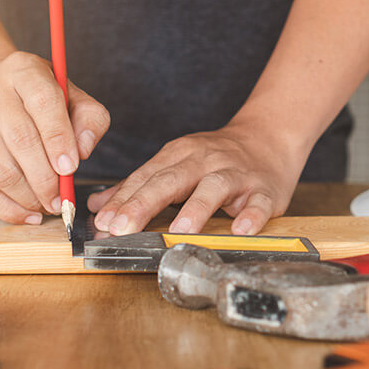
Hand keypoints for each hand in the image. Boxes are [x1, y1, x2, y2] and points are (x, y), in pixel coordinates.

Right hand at [0, 51, 109, 223]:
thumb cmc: (44, 100)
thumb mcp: (75, 99)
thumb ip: (90, 120)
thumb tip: (83, 150)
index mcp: (25, 71)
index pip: (42, 102)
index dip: (58, 138)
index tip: (70, 168)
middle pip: (19, 139)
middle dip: (45, 178)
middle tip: (61, 199)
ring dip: (27, 196)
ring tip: (47, 206)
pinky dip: (5, 207)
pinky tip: (27, 214)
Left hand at [87, 123, 306, 235]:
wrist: (269, 138)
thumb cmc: (217, 158)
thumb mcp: (176, 164)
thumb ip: (139, 186)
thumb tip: (99, 206)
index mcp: (179, 155)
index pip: (146, 177)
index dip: (123, 200)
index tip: (102, 221)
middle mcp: (205, 161)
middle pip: (172, 180)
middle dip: (144, 203)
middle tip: (122, 228)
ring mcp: (236, 174)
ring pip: (214, 188)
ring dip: (197, 209)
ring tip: (180, 230)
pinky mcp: (264, 190)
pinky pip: (258, 203)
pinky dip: (251, 216)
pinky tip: (241, 230)